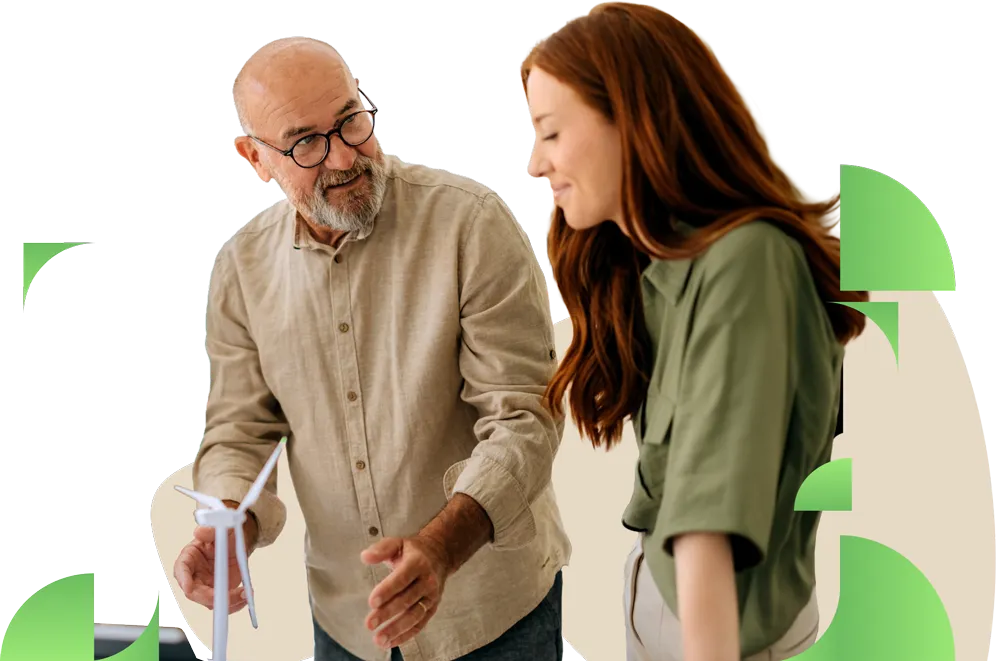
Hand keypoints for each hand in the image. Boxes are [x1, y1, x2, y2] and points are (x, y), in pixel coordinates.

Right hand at [173, 501, 257, 613]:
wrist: (236, 544)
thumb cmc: (224, 536)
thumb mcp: (220, 529)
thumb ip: (210, 530)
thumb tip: (199, 532)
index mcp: (189, 558)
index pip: (181, 570)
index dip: (183, 579)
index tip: (189, 587)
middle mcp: (194, 576)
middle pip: (195, 592)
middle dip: (210, 596)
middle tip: (229, 595)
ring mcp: (206, 587)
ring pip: (210, 602)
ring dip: (227, 602)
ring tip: (245, 594)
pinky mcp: (219, 593)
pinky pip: (224, 605)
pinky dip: (235, 604)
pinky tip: (246, 597)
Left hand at [360, 534, 451, 649]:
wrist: (440, 555)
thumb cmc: (413, 551)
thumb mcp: (398, 543)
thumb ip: (381, 549)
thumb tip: (365, 557)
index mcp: (418, 563)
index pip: (402, 578)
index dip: (387, 590)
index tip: (372, 602)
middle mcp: (427, 581)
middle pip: (407, 599)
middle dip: (387, 613)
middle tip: (369, 624)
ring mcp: (431, 596)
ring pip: (414, 615)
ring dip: (397, 629)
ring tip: (378, 639)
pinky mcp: (432, 608)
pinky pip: (420, 624)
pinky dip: (406, 635)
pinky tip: (390, 642)